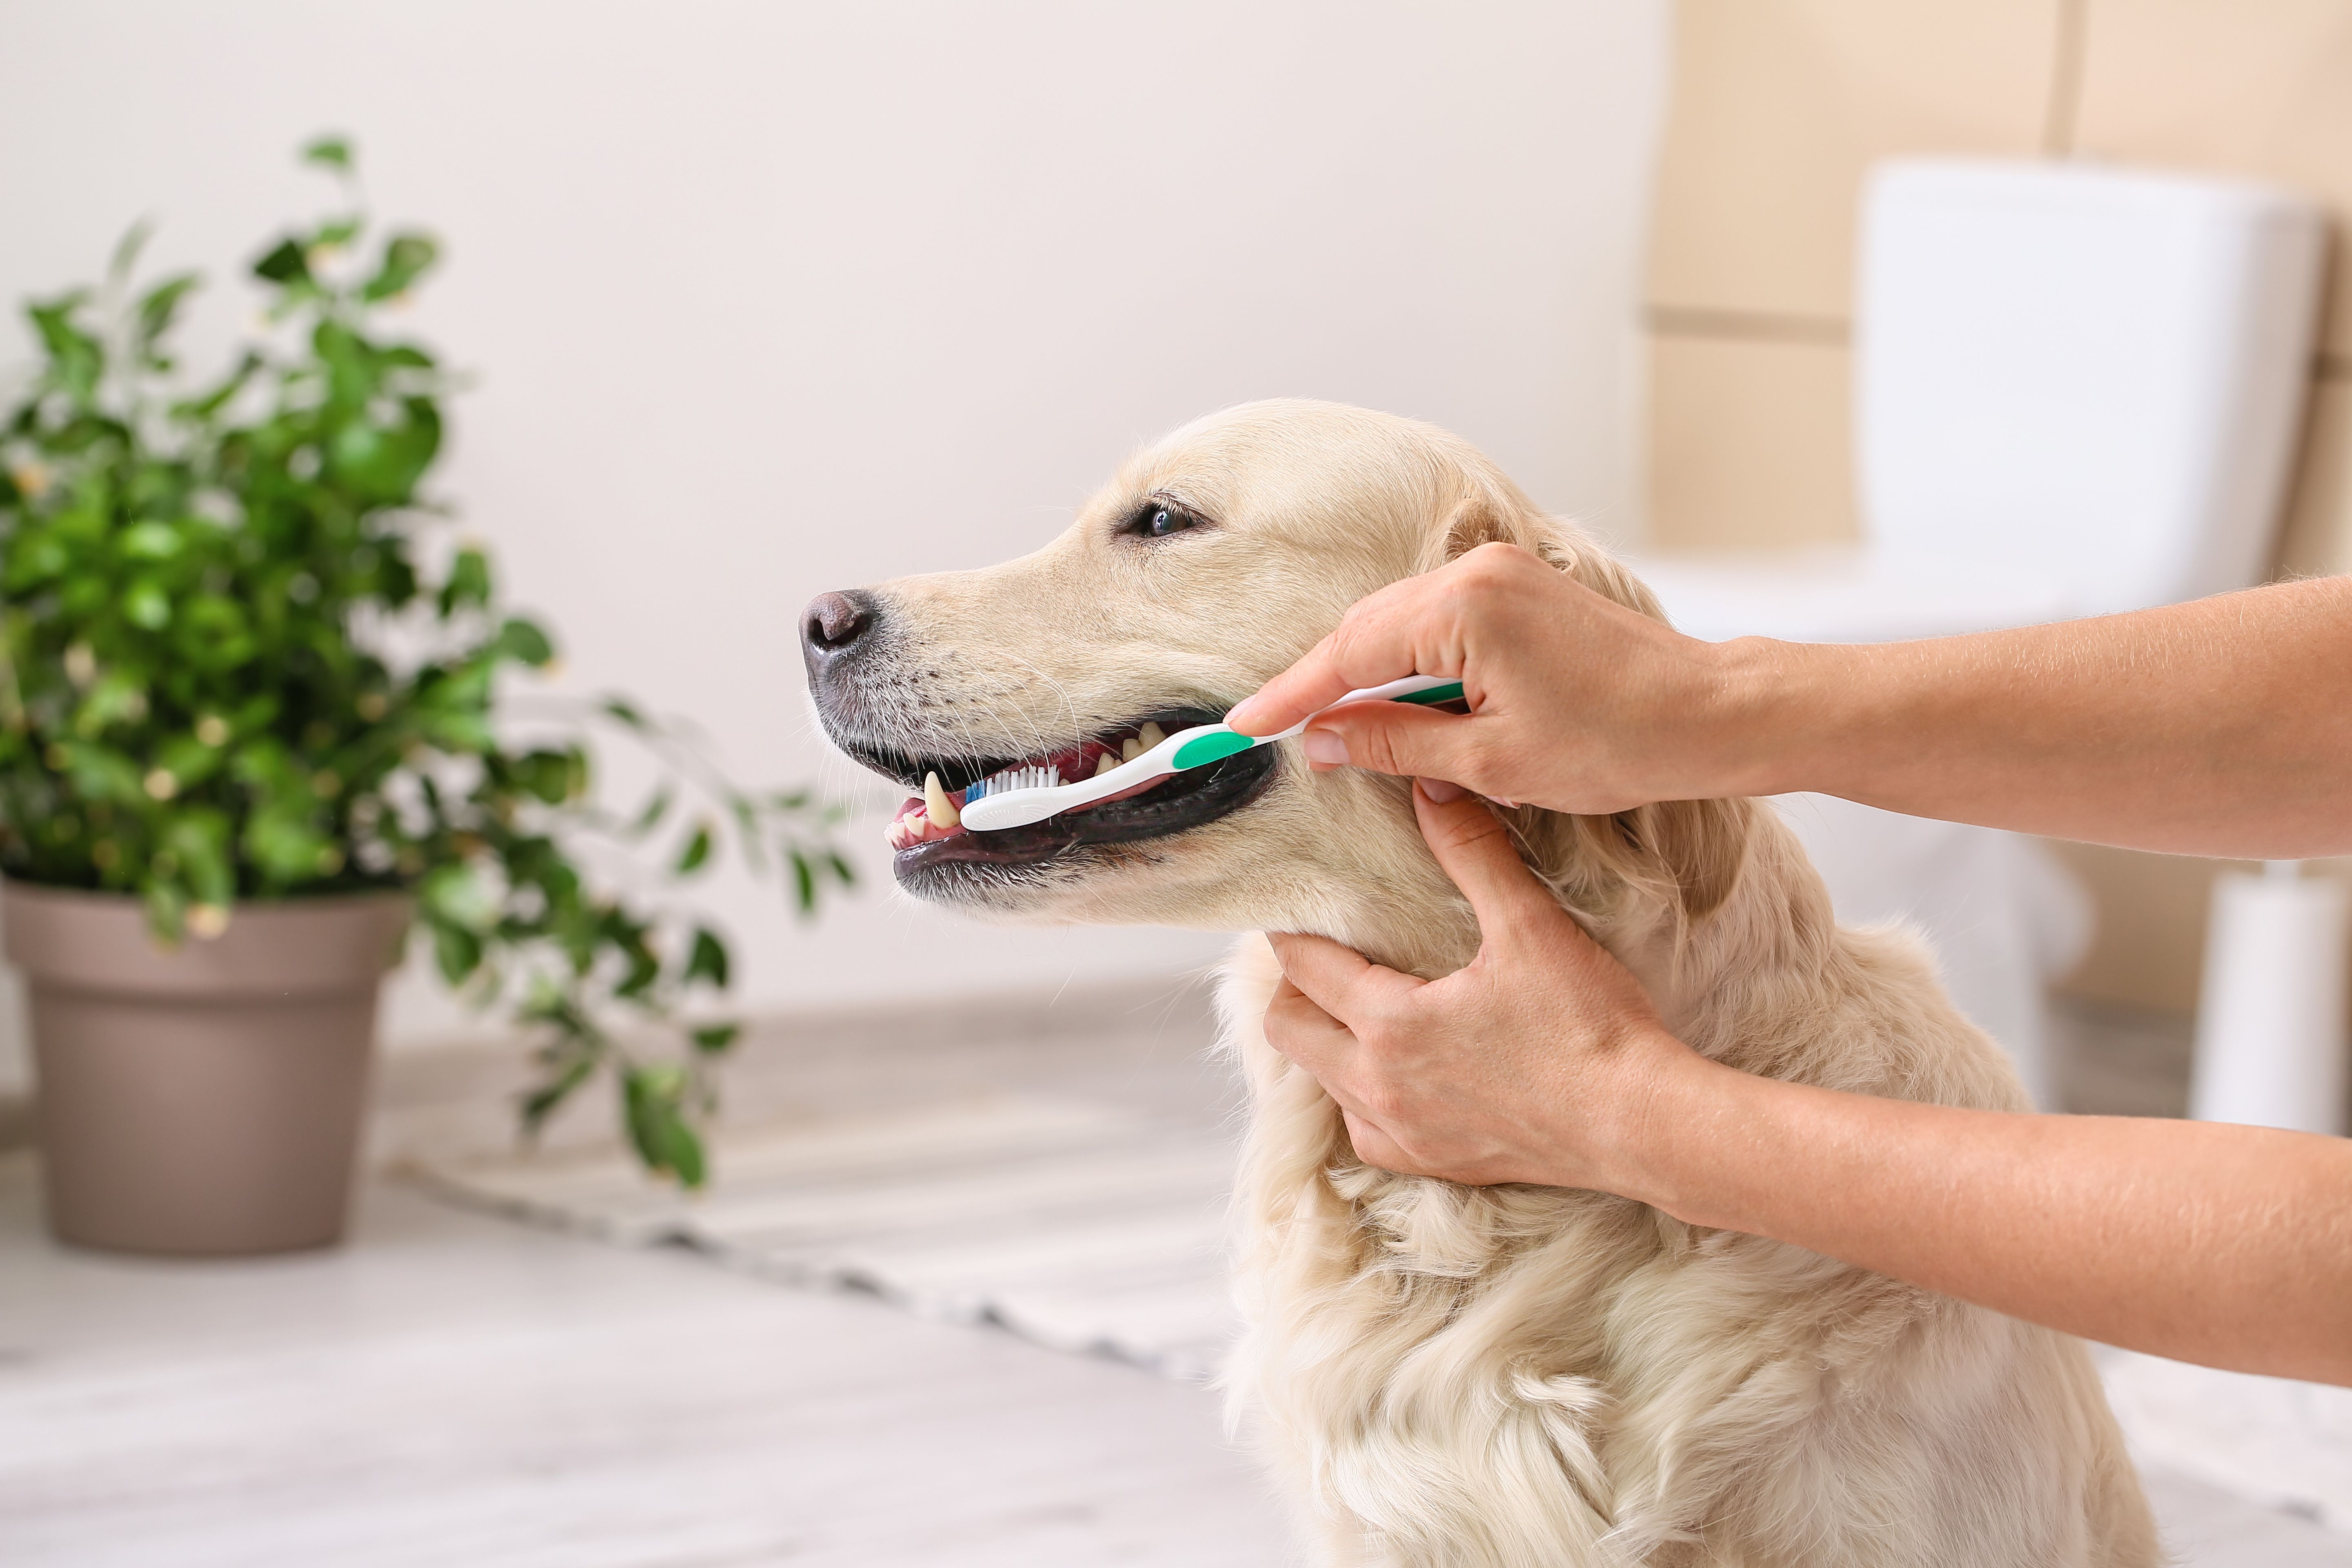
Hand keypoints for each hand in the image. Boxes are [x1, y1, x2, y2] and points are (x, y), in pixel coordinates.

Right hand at [1224, 542, 1752, 815]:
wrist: (1709, 713)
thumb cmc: (1616, 743)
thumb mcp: (1489, 762)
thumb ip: (1394, 743)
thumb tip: (1322, 738)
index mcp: (1463, 610)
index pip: (1348, 656)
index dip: (1290, 696)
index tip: (1241, 728)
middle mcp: (1476, 573)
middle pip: (1366, 629)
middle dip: (1319, 682)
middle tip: (1274, 732)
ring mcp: (1501, 572)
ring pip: (1399, 622)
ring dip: (1364, 672)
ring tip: (1329, 725)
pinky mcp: (1520, 586)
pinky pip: (1437, 618)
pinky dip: (1407, 659)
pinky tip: (1395, 700)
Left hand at [1264, 779, 1695, 1189]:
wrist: (1640, 1122)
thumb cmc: (1589, 1026)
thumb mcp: (1528, 925)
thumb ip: (1472, 851)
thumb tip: (1431, 789)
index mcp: (1389, 1024)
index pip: (1304, 968)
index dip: (1292, 933)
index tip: (1297, 910)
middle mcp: (1379, 1087)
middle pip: (1288, 1029)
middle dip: (1295, 987)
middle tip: (1326, 956)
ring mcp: (1404, 1134)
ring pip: (1321, 1082)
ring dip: (1325, 1042)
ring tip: (1358, 1007)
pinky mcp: (1435, 1164)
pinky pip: (1365, 1132)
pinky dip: (1362, 1098)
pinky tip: (1396, 1072)